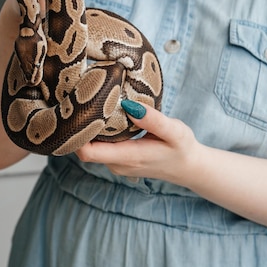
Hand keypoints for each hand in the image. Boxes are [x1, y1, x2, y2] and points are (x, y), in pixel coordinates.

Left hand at [76, 101, 198, 184]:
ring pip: (92, 146)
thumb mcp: (174, 131)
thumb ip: (153, 120)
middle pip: (84, 147)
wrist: (190, 167)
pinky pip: (101, 147)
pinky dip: (99, 132)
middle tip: (83, 99)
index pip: (87, 152)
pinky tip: (105, 115)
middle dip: (79, 127)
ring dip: (89, 129)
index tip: (78, 111)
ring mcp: (117, 163)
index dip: (76, 134)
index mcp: (127, 157)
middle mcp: (117, 164)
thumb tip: (129, 107)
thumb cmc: (182, 148)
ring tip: (92, 103)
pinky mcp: (120, 159)